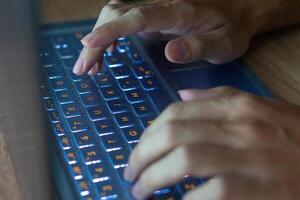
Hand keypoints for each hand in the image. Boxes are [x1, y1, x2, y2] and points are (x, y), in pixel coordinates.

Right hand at [73, 0, 268, 74]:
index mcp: (177, 12)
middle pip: (117, 13)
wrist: (238, 10)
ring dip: (98, 38)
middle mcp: (161, 7)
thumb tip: (169, 53)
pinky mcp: (153, 17)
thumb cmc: (232, 28)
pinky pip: (123, 21)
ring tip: (89, 67)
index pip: (137, 17)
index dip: (111, 30)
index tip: (88, 45)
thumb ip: (198, 47)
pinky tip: (106, 53)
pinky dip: (108, 36)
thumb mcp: (223, 43)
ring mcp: (155, 11)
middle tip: (84, 70)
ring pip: (115, 15)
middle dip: (96, 41)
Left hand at [124, 86, 299, 199]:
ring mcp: (250, 159)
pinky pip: (207, 195)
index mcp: (239, 107)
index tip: (137, 149)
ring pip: (183, 161)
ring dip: (153, 177)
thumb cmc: (292, 137)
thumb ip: (219, 98)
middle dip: (142, 154)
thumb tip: (182, 96)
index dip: (148, 132)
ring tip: (140, 189)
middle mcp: (241, 127)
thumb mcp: (260, 108)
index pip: (177, 113)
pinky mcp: (254, 191)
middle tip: (131, 172)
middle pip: (173, 134)